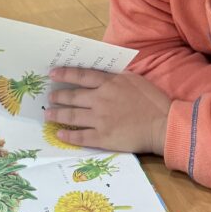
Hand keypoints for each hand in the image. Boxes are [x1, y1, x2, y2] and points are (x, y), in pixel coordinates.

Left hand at [45, 67, 171, 154]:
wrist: (162, 124)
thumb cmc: (152, 101)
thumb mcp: (134, 79)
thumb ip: (116, 76)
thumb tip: (102, 75)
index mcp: (110, 83)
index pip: (82, 76)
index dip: (65, 74)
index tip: (52, 74)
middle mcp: (101, 99)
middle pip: (73, 96)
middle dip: (58, 96)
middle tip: (50, 97)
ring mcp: (100, 119)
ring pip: (72, 115)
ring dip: (57, 114)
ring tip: (48, 115)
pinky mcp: (103, 137)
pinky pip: (80, 136)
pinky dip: (67, 135)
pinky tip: (59, 134)